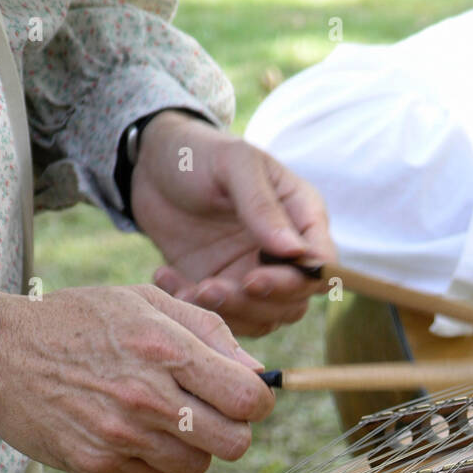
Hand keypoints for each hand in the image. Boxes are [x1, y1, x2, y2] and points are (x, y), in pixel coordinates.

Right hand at [0, 285, 273, 472]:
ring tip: (159, 417)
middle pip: (233, 443)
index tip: (246, 396)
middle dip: (231, 428)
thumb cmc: (80, 320)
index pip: (250, 400)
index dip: (258, 400)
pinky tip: (126, 429)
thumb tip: (258, 373)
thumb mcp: (145, 301)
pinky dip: (150, 460)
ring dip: (190, 446)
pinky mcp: (97, 465)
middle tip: (208, 412)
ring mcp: (121, 437)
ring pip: (196, 466)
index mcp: (166, 350)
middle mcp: (147, 398)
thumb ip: (209, 333)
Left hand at [130, 110, 335, 335]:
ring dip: (227, 313)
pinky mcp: (223, 289)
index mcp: (302, 217)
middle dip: (255, 303)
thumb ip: (262, 206)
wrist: (151, 167)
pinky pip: (223, 317)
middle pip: (294, 301)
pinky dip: (196, 309)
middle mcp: (285, 253)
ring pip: (262, 318)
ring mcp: (254, 275)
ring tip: (188, 288)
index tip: (253, 279)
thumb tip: (295, 252)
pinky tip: (168, 279)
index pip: (321, 266)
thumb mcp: (233, 164)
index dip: (295, 282)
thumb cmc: (200, 154)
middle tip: (210, 289)